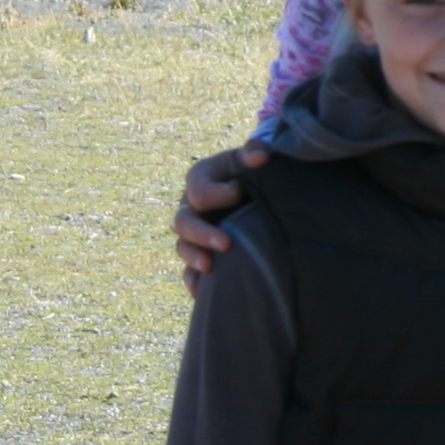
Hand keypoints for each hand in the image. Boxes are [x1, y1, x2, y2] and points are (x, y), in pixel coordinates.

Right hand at [174, 144, 268, 287]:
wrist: (261, 191)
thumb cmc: (257, 170)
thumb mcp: (256, 156)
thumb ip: (256, 151)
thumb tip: (260, 156)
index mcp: (199, 179)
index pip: (199, 190)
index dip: (217, 193)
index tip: (239, 192)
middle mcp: (190, 207)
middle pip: (184, 223)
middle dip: (203, 234)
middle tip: (227, 244)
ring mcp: (193, 233)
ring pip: (183, 247)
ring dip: (194, 258)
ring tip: (211, 268)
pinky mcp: (201, 253)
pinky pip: (188, 272)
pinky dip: (194, 282)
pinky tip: (202, 293)